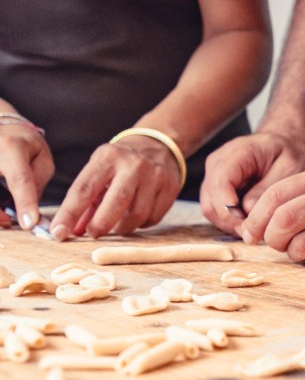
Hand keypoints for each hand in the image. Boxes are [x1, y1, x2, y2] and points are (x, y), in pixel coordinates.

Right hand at [0, 122, 53, 229]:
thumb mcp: (41, 158)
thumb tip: (32, 211)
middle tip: (11, 223)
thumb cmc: (24, 144)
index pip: (19, 179)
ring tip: (4, 220)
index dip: (24, 202)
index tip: (30, 223)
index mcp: (12, 147)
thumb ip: (37, 183)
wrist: (1, 127)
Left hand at [50, 135, 181, 239]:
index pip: (84, 189)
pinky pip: (153, 218)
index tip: (59, 233)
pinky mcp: (171, 188)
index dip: (70, 214)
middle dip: (101, 224)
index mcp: (108, 157)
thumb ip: (86, 201)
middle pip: (116, 202)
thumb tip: (73, 230)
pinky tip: (135, 218)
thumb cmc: (120, 163)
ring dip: (122, 227)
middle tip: (93, 234)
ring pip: (137, 215)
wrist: (158, 145)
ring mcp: (155, 176)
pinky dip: (140, 224)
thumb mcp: (99, 170)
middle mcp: (133, 165)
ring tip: (116, 225)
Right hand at [200, 131, 304, 234]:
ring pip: (211, 210)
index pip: (220, 184)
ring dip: (231, 224)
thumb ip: (268, 188)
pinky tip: (251, 222)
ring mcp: (214, 176)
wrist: (284, 142)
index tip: (249, 225)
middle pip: (211, 202)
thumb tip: (248, 211)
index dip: (229, 209)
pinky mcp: (217, 188)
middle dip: (232, 222)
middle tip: (257, 233)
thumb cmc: (289, 152)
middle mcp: (218, 164)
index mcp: (236, 154)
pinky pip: (217, 211)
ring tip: (257, 228)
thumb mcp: (289, 167)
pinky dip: (232, 222)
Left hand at [239, 163, 304, 267]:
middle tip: (274, 243)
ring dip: (293, 253)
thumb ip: (299, 194)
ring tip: (301, 249)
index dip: (257, 217)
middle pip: (287, 219)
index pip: (278, 194)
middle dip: (272, 237)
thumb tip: (257, 225)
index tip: (251, 232)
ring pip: (303, 246)